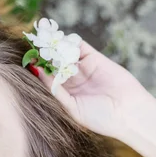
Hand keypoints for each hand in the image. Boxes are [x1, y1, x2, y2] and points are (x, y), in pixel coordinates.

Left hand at [36, 41, 151, 138]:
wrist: (129, 114)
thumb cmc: (100, 118)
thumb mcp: (72, 107)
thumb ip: (55, 90)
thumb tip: (37, 72)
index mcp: (65, 94)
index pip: (47, 78)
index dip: (38, 69)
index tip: (26, 61)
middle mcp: (72, 80)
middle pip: (54, 64)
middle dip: (44, 55)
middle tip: (31, 44)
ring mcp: (83, 69)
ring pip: (65, 54)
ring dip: (54, 46)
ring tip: (41, 39)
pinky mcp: (95, 59)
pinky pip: (80, 47)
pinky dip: (69, 42)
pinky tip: (58, 39)